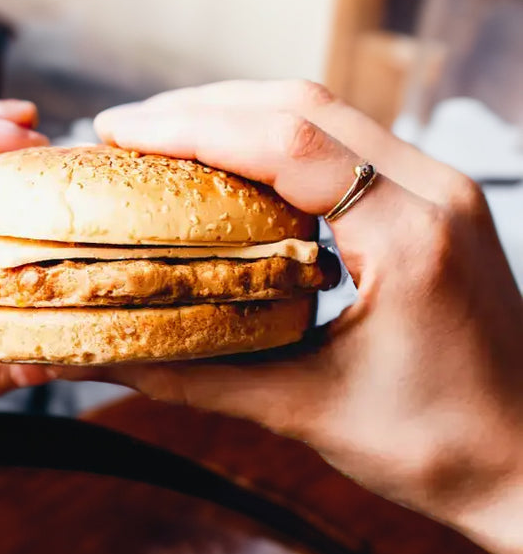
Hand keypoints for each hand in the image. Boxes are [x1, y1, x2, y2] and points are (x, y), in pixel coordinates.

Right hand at [86, 80, 522, 553]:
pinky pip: (346, 144)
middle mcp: (434, 193)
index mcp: (409, 238)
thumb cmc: (437, 446)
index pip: (286, 145)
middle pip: (303, 106)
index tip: (125, 132)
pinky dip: (278, 139)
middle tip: (132, 129)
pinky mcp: (434, 202)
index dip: (193, 127)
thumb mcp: (304, 413)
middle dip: (205, 107)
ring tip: (169, 135)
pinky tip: (235, 161)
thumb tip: (113, 361)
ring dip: (240, 113)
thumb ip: (199, 381)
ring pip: (326, 114)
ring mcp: (440, 190)